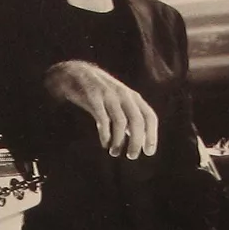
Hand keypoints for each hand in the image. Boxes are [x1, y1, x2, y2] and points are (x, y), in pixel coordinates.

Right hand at [42, 61, 157, 158]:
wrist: (76, 73)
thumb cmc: (99, 93)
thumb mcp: (119, 103)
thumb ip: (129, 118)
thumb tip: (138, 139)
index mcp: (133, 97)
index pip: (150, 116)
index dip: (152, 135)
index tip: (149, 152)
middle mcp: (124, 95)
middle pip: (137, 121)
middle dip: (136, 141)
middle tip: (132, 156)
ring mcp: (109, 95)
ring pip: (121, 121)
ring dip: (120, 140)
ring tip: (115, 152)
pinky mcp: (94, 97)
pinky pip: (103, 118)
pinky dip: (105, 133)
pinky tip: (104, 143)